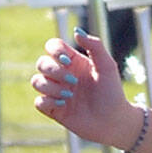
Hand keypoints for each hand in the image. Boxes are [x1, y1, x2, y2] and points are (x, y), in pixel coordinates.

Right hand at [31, 30, 138, 148]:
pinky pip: (38, 102)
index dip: (54, 50)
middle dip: (54, 71)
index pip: (52, 46)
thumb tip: (76, 31)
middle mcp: (62, 75)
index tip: (67, 60)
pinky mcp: (54, 109)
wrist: (115, 121)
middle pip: (41, 63)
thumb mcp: (107, 66)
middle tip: (73, 81)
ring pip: (36, 82)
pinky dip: (48, 102)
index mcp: (72, 62)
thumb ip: (95, 45)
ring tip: (70, 96)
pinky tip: (64, 105)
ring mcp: (57, 92)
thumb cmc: (113, 93)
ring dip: (51, 87)